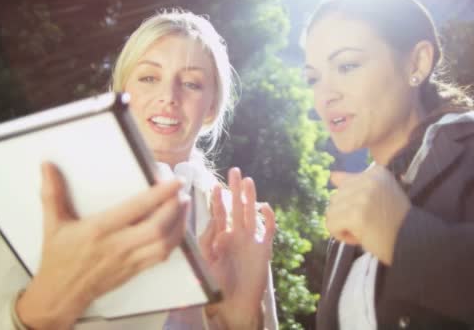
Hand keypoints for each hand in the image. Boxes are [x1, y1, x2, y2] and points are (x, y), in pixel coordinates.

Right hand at [16, 162, 187, 328]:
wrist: (60, 295)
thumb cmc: (58, 258)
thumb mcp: (52, 224)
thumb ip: (52, 193)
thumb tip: (47, 165)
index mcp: (99, 230)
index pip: (135, 209)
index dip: (159, 194)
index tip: (174, 181)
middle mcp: (117, 246)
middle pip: (157, 228)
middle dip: (174, 209)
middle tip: (181, 191)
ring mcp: (128, 261)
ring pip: (164, 244)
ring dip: (179, 225)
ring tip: (184, 205)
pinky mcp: (134, 271)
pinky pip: (161, 257)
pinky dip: (174, 241)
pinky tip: (177, 228)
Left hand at [199, 168, 275, 329]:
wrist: (235, 303)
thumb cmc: (217, 284)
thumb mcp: (205, 261)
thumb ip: (206, 241)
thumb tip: (212, 221)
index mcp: (220, 237)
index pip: (219, 213)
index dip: (218, 199)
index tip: (215, 185)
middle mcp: (236, 235)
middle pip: (235, 207)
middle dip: (235, 189)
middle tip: (234, 170)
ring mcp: (250, 240)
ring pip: (250, 213)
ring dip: (250, 197)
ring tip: (248, 180)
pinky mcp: (263, 248)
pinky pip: (267, 230)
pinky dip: (267, 218)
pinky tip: (264, 207)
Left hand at [326, 165, 410, 264]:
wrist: (414, 244)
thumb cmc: (395, 223)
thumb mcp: (378, 196)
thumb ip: (355, 183)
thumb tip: (332, 175)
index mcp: (376, 172)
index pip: (345, 185)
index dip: (354, 204)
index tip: (374, 213)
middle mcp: (369, 179)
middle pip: (336, 198)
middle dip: (347, 215)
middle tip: (370, 224)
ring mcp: (363, 196)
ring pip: (331, 211)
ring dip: (344, 226)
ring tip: (365, 231)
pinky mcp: (356, 215)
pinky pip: (331, 224)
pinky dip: (341, 235)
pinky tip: (359, 238)